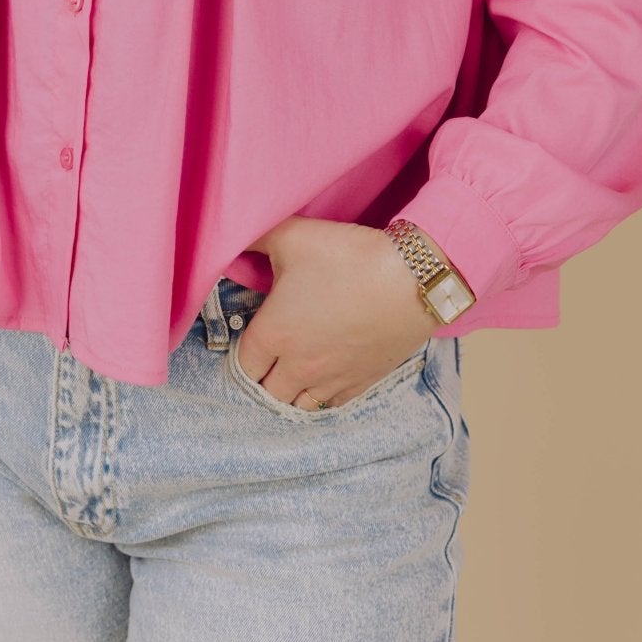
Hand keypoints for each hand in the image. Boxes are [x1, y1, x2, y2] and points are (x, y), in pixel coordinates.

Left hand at [238, 216, 436, 408]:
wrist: (412, 279)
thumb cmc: (349, 257)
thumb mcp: (293, 235)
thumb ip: (255, 237)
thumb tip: (230, 235)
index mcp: (274, 333)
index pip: (242, 365)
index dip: (242, 353)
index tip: (249, 338)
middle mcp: (298, 365)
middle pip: (266, 392)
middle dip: (262, 377)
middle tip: (268, 355)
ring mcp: (331, 379)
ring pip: (296, 405)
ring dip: (289, 391)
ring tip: (291, 370)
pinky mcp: (360, 383)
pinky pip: (330, 406)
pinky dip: (320, 397)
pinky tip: (321, 379)